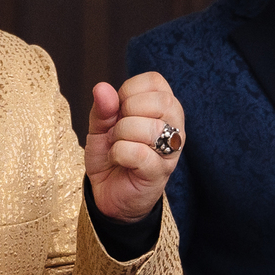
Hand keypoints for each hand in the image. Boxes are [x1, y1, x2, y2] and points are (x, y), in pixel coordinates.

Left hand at [84, 71, 184, 222]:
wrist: (107, 193)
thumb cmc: (111, 154)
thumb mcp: (100, 126)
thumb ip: (103, 107)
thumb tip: (102, 88)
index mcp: (163, 107)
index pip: (155, 81)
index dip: (129, 91)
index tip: (119, 110)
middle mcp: (174, 126)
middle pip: (161, 101)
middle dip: (128, 111)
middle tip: (118, 129)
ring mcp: (171, 150)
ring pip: (151, 128)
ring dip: (122, 135)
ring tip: (118, 145)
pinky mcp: (160, 172)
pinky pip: (139, 153)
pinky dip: (120, 154)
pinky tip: (120, 160)